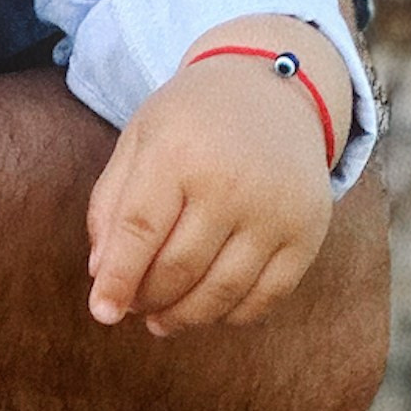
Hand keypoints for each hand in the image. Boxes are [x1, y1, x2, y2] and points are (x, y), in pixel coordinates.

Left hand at [85, 20, 344, 335]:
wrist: (273, 90)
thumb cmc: (192, 121)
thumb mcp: (139, 141)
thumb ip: (111, 203)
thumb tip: (102, 273)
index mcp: (179, 151)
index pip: (140, 231)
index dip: (118, 279)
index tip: (102, 312)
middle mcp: (233, 181)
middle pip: (179, 268)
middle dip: (147, 298)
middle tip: (132, 306)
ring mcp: (276, 209)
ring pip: (222, 291)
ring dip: (185, 317)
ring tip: (161, 320)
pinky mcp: (308, 231)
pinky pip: (268, 296)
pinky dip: (232, 315)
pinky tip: (209, 310)